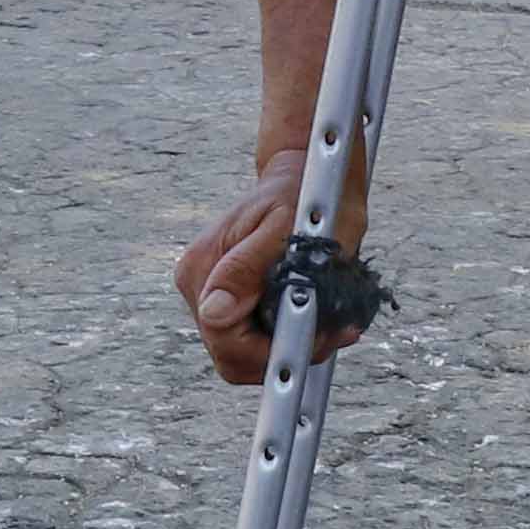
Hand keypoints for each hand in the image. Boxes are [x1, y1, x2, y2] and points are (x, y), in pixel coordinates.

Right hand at [174, 144, 352, 390]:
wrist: (308, 172)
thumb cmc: (303, 193)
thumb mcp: (282, 228)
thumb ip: (246, 271)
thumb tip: (215, 312)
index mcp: (203, 269)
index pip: (226, 342)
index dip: (271, 351)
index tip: (314, 334)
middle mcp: (199, 285)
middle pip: (233, 356)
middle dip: (282, 352)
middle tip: (329, 330)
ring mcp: (214, 293)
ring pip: (246, 353)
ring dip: (289, 344)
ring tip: (329, 320)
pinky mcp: (234, 296)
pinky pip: (256, 335)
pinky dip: (289, 332)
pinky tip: (317, 313)